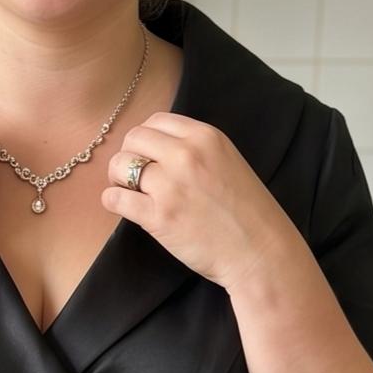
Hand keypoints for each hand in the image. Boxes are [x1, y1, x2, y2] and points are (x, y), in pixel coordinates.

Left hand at [102, 112, 295, 291]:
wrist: (260, 252)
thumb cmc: (248, 213)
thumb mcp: (227, 162)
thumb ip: (196, 150)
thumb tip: (157, 149)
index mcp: (206, 136)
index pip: (156, 121)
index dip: (146, 139)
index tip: (147, 155)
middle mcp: (186, 155)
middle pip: (133, 138)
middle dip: (128, 155)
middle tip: (133, 175)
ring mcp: (170, 186)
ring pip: (120, 165)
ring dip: (117, 178)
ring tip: (128, 191)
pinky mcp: (158, 217)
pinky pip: (115, 198)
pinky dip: (112, 200)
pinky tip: (121, 206)